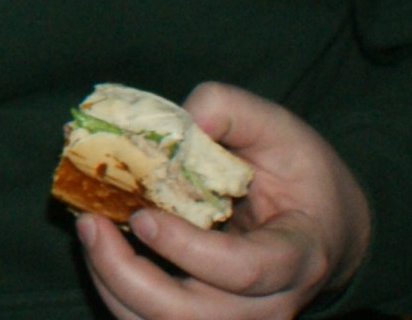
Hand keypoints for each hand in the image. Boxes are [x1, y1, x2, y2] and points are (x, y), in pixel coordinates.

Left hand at [76, 82, 371, 319]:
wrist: (323, 227)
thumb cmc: (298, 174)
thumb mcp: (278, 129)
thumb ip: (231, 111)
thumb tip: (183, 120)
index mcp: (295, 256)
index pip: (243, 271)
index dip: (187, 250)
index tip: (142, 216)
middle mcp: (268, 305)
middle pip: (191, 317)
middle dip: (128, 275)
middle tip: (90, 223)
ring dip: (112, 285)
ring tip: (88, 231)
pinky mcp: (205, 319)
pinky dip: (116, 291)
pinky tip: (101, 248)